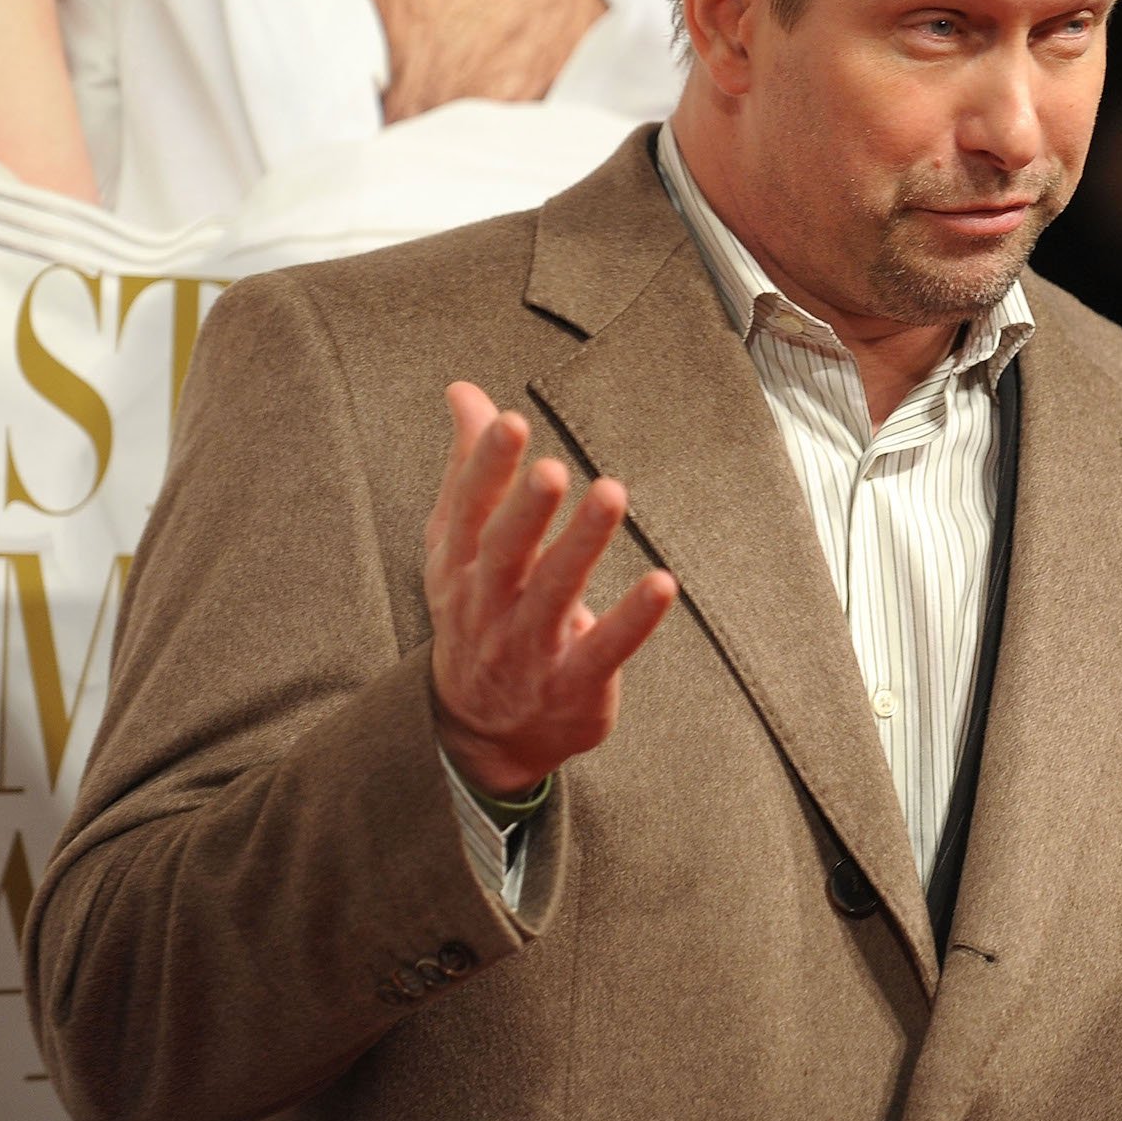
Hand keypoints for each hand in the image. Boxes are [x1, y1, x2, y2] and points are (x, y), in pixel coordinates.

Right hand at [422, 381, 677, 797]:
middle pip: (504, 554)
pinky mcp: (573, 683)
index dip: (485, 468)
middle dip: (526, 512)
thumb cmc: (476, 611)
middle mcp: (487, 606)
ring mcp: (529, 648)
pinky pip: (605, 649)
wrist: (478, 728)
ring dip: (582, 546)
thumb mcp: (457, 546)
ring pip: (554, 594)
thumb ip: (469, 467)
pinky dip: (634, 619)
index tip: (510, 423)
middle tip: (551, 469)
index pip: (468, 511)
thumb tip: (463, 391)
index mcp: (456, 566)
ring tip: (611, 494)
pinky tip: (664, 584)